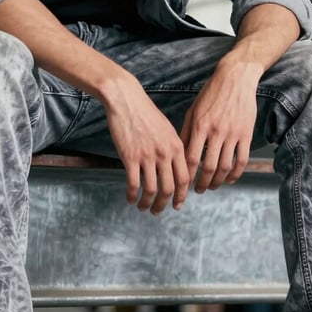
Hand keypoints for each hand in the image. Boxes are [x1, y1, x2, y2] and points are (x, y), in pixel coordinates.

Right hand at [103, 76, 189, 214]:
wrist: (126, 100)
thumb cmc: (146, 113)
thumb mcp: (167, 129)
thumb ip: (173, 148)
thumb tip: (175, 168)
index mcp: (176, 147)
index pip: (184, 179)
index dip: (182, 195)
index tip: (177, 204)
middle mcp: (165, 153)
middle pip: (169, 188)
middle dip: (164, 204)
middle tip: (158, 211)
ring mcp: (147, 156)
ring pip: (151, 190)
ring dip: (147, 203)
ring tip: (143, 208)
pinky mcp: (130, 157)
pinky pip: (133, 184)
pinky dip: (132, 195)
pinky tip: (130, 199)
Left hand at [180, 61, 258, 190]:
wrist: (235, 78)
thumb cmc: (210, 94)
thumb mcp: (193, 111)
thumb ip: (186, 133)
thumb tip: (178, 155)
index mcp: (200, 126)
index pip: (191, 158)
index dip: (187, 176)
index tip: (183, 184)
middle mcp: (216, 131)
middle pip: (208, 167)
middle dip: (202, 183)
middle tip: (198, 191)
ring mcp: (233, 133)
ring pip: (225, 166)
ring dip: (218, 181)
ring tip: (212, 186)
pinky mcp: (246, 134)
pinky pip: (242, 160)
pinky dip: (236, 174)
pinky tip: (229, 179)